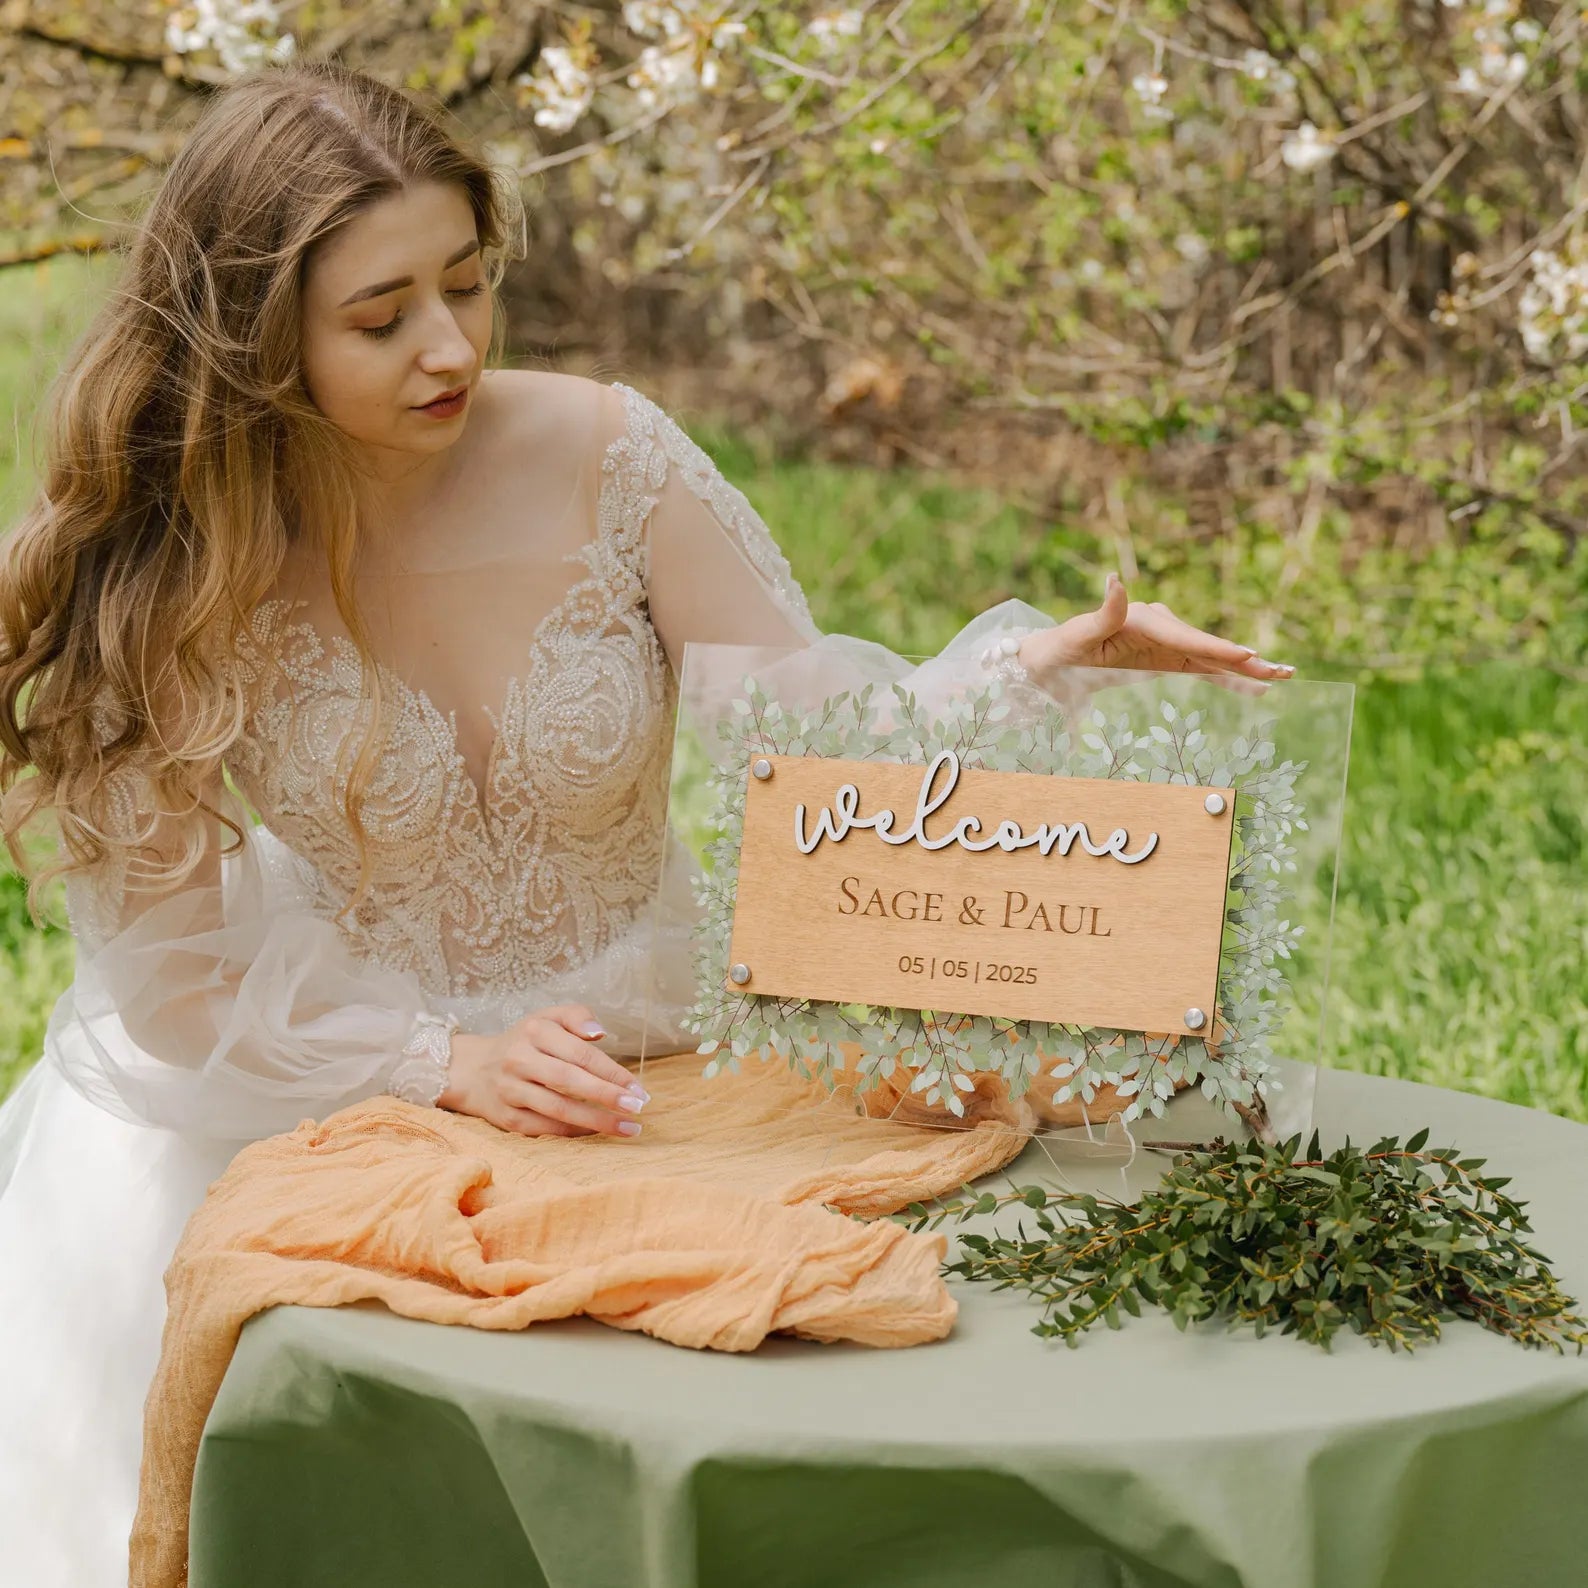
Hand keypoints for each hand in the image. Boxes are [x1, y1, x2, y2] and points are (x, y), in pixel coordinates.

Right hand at [437, 1002, 650, 1138]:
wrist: (472, 1069)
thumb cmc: (524, 1042)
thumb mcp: (547, 1018)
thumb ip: (577, 1016)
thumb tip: (600, 1033)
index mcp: (535, 1031)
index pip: (580, 1053)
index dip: (612, 1072)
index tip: (638, 1088)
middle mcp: (519, 1060)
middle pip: (569, 1080)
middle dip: (606, 1095)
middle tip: (637, 1108)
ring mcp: (511, 1091)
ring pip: (558, 1109)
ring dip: (596, 1121)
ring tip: (627, 1127)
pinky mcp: (506, 1118)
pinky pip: (545, 1128)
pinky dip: (574, 1132)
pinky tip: (597, 1132)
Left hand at [1024, 573, 1293, 685]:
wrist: (1050, 658)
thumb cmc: (1061, 648)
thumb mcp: (1077, 635)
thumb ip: (1103, 612)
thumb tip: (1116, 579)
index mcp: (1143, 621)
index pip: (1185, 640)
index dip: (1216, 648)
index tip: (1246, 655)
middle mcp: (1161, 626)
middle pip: (1207, 648)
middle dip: (1246, 661)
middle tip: (1281, 671)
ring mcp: (1167, 642)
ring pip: (1212, 658)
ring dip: (1247, 668)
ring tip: (1283, 675)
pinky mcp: (1166, 657)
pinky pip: (1202, 668)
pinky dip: (1228, 677)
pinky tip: (1255, 688)